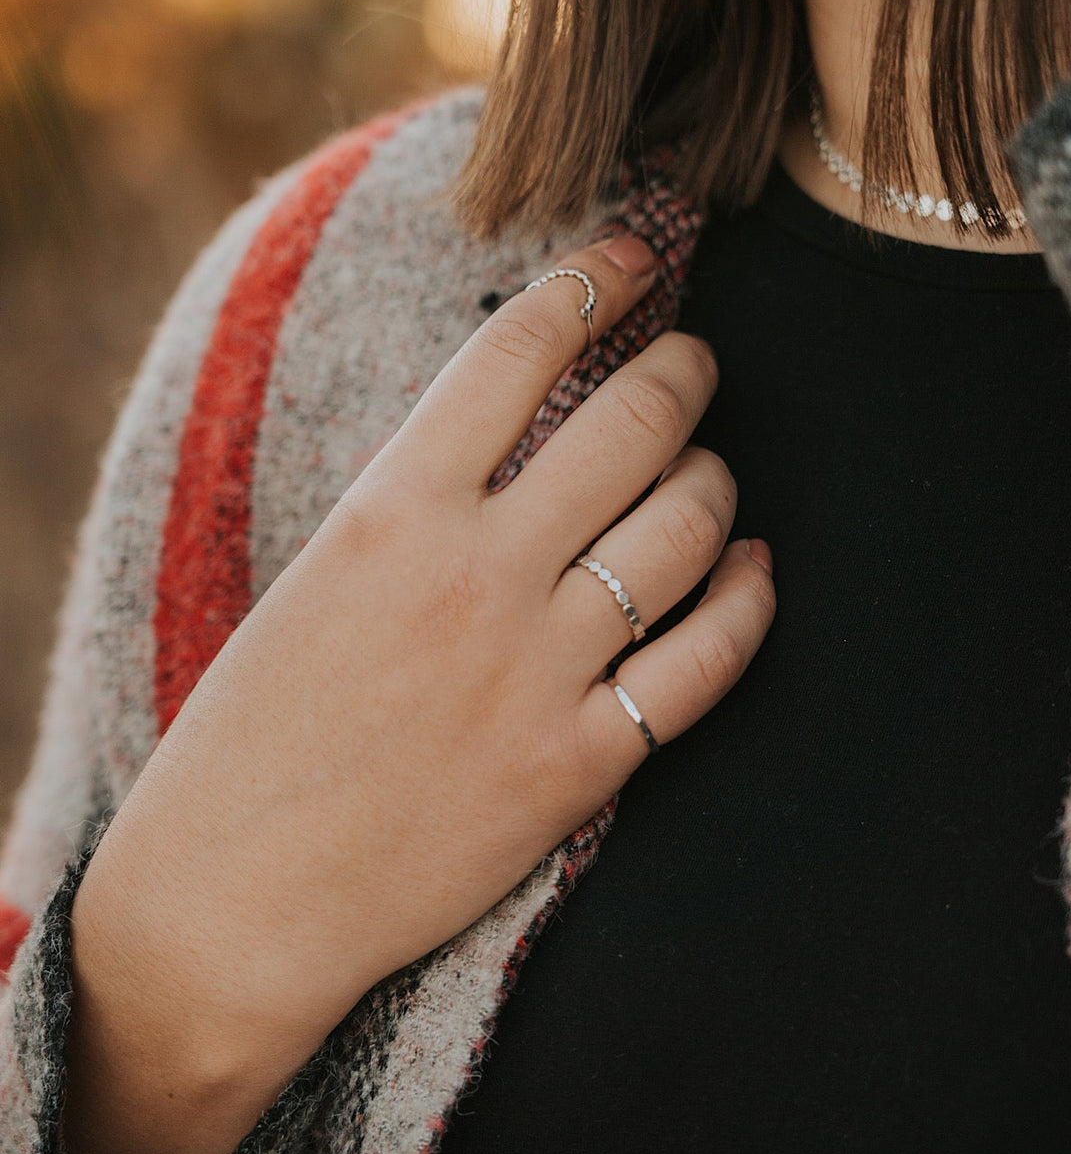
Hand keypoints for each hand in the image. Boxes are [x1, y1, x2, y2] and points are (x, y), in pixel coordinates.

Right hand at [75, 229, 776, 1069]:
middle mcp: (477, 573)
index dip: (593, 279)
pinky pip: (708, 661)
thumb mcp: (320, 574)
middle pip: (631, 423)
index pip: (518, 350)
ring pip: (687, 529)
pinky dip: (750, 603)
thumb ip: (422, 501)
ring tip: (713, 474)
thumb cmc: (255, 730)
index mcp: (393, 509)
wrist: (234, 896)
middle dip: (682, 370)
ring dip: (718, 480)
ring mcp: (536, 670)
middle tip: (693, 362)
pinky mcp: (578, 764)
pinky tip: (754, 573)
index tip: (634, 258)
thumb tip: (529, 438)